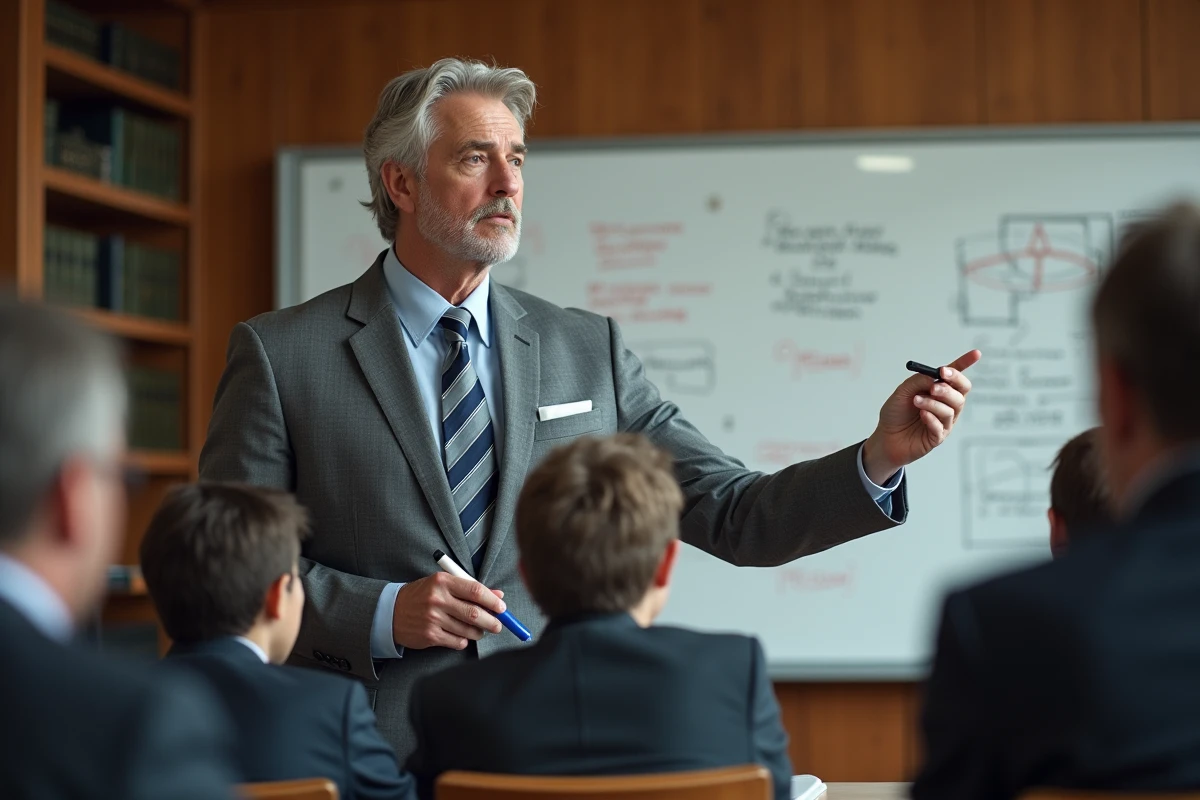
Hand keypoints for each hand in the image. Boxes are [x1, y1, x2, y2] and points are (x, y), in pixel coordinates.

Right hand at [391, 573, 506, 650]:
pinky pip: (457, 641)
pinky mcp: (430, 636)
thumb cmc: (422, 595)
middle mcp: (438, 599)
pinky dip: (464, 640)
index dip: (492, 601)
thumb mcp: (443, 584)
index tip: (502, 608)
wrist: (391, 612)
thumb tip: (498, 596)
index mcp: (443, 581)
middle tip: (498, 625)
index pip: (475, 590)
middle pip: (475, 613)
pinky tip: (461, 635)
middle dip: (492, 621)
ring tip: (480, 630)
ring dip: (479, 632)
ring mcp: (433, 619)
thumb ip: (470, 589)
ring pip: (468, 630)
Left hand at [862, 350, 980, 484]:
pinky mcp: (938, 437)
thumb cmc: (895, 413)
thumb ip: (919, 381)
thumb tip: (935, 375)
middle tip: (934, 387)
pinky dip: (931, 418)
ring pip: (951, 410)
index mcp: (938, 390)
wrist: (884, 437)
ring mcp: (944, 422)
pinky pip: (941, 426)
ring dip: (933, 403)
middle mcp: (945, 405)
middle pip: (961, 393)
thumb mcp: (903, 392)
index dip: (966, 363)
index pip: (956, 376)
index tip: (976, 353)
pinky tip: (921, 415)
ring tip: (916, 401)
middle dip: (949, 387)